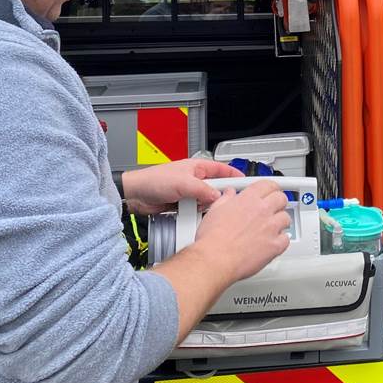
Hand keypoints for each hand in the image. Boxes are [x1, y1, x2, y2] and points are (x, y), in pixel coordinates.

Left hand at [121, 158, 238, 214]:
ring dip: (205, 206)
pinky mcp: (182, 205)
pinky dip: (196, 213)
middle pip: (216, 188)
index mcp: (197, 167)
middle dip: (218, 196)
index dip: (235, 176)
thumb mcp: (183, 184)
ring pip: (207, 201)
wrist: (135, 196)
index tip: (247, 184)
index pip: (223, 170)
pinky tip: (192, 214)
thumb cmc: (153, 181)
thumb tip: (218, 197)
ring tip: (199, 207)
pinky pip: (196, 210)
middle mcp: (195, 179)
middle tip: (221, 202)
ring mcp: (188, 193)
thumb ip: (203, 190)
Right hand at [193, 179, 291, 282]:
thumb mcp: (215, 211)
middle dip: (278, 203)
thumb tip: (230, 193)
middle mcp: (262, 210)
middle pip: (281, 198)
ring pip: (286, 218)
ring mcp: (271, 227)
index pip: (269, 185)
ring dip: (280, 222)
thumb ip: (226, 199)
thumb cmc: (212, 239)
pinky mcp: (275, 245)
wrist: (215, 259)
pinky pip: (286, 238)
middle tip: (272, 209)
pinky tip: (271, 242)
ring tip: (270, 228)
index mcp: (248, 199)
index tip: (269, 193)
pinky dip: (281, 240)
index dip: (270, 189)